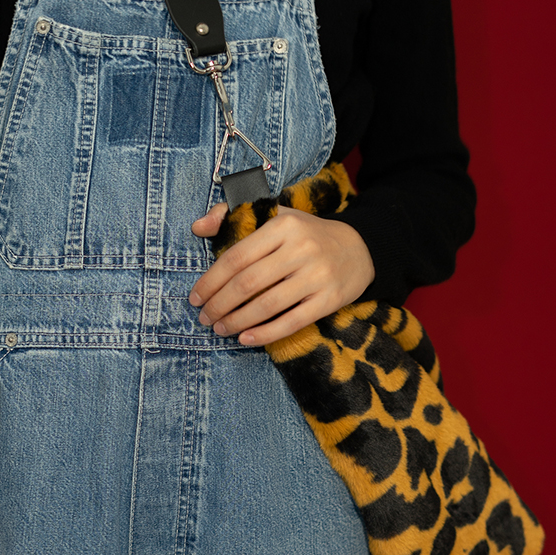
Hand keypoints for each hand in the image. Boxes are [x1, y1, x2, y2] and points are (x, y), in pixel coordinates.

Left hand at [190, 203, 374, 345]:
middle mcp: (301, 249)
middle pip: (248, 284)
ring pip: (267, 305)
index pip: (237, 256)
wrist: (360, 249)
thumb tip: (198, 226)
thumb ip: (233, 215)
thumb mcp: (276, 216)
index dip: (211, 280)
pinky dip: (265, 334)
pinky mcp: (329, 300)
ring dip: (237, 321)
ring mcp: (317, 276)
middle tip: (204, 318)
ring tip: (220, 329)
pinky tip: (245, 339)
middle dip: (220, 305)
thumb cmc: (306, 235)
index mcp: (283, 226)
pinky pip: (292, 322)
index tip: (195, 297)